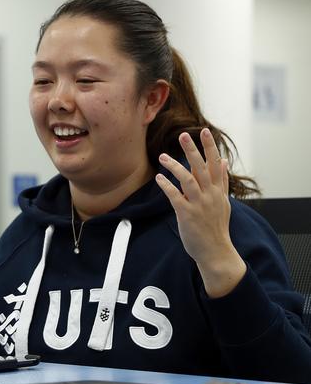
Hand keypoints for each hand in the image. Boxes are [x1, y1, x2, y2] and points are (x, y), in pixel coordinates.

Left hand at [155, 128, 245, 297]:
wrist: (216, 252)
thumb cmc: (216, 228)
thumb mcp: (223, 203)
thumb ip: (221, 182)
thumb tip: (223, 161)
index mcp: (218, 191)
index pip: (215, 164)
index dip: (210, 147)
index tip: (205, 131)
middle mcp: (210, 195)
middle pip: (202, 167)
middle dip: (193, 150)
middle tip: (184, 135)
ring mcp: (199, 204)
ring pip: (188, 179)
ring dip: (174, 166)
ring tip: (162, 156)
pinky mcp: (187, 214)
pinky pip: (175, 196)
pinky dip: (167, 186)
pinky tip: (159, 178)